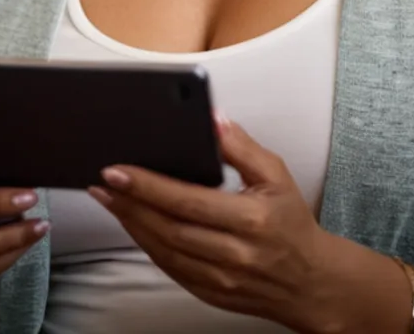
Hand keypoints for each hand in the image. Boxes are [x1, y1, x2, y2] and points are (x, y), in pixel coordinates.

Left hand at [86, 115, 336, 332]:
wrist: (311, 282)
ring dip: (131, 224)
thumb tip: (211, 119)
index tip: (117, 170)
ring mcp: (221, 280)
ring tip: (108, 199)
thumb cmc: (291, 221)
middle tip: (102, 181)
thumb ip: (241, 146)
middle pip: (169, 228)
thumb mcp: (276, 174)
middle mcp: (234, 254)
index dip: (148, 186)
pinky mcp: (211, 294)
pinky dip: (147, 245)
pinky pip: (170, 269)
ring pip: (164, 251)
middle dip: (129, 204)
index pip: (188, 201)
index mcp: (251, 219)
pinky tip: (133, 223)